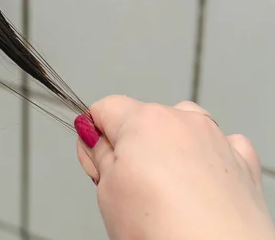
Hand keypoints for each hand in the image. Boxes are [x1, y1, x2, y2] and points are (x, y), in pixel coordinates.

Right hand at [75, 96, 274, 239]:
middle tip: (127, 187)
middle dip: (130, 146)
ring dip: (168, 148)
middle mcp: (182, 120)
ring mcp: (215, 139)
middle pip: (142, 118)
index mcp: (145, 120)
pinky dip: (205, 159)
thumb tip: (93, 137)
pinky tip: (198, 186)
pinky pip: (217, 146)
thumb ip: (97, 154)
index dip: (93, 135)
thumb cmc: (165, 231)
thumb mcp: (107, 190)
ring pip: (180, 127)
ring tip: (164, 190)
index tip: (95, 162)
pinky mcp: (241, 163)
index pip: (105, 108)